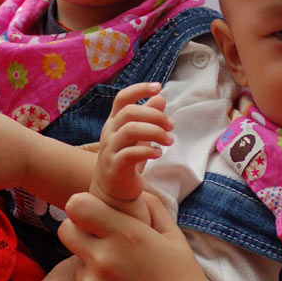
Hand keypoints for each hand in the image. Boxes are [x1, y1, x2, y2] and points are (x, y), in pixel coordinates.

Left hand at [59, 195, 281, 280]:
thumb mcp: (175, 237)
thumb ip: (153, 208)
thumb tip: (136, 193)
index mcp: (125, 235)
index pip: (76, 207)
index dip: (82, 208)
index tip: (93, 214)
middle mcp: (103, 260)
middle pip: (66, 231)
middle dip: (79, 231)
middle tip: (100, 242)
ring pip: (78, 266)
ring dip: (94, 268)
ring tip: (124, 280)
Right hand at [89, 82, 173, 223]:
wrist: (113, 192)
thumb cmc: (127, 160)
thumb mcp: (139, 136)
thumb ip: (148, 117)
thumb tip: (160, 97)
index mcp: (115, 122)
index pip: (122, 98)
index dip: (139, 89)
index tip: (158, 87)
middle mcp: (110, 132)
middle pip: (129, 112)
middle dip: (154, 115)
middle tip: (171, 126)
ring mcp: (110, 150)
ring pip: (130, 130)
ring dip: (154, 132)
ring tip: (169, 140)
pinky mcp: (115, 167)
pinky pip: (129, 154)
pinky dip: (147, 151)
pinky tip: (158, 153)